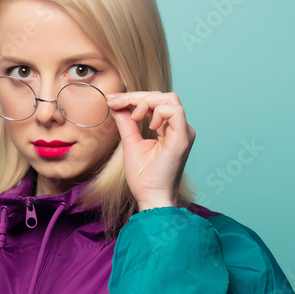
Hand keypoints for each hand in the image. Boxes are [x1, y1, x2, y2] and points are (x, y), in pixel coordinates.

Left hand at [105, 90, 195, 209]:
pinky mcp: (183, 139)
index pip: (155, 101)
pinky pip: (175, 111)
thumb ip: (126, 122)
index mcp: (169, 128)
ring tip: (134, 117)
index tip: (111, 99)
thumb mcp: (130, 142)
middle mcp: (179, 128)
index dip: (132, 97)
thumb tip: (116, 104)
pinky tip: (148, 125)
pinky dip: (158, 112)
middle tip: (114, 102)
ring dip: (146, 102)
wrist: (150, 197)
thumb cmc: (143, 176)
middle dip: (135, 96)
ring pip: (169, 99)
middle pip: (162, 96)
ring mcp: (183, 132)